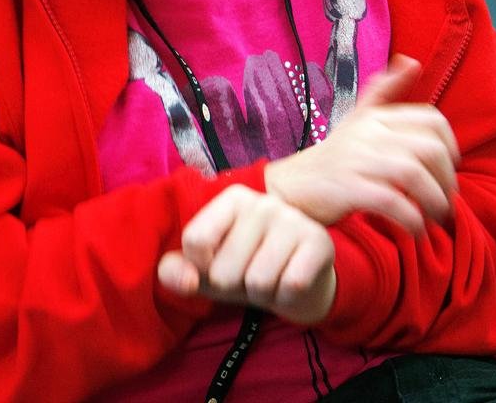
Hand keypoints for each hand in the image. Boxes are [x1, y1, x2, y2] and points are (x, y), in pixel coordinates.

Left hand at [160, 184, 337, 325]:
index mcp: (233, 199)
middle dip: (235, 286)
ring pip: (257, 282)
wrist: (298, 284)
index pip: (195, 241)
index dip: (201, 268)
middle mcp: (265, 202)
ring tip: (271, 280)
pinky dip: (285, 297)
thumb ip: (176, 272)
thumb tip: (187, 282)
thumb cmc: (245, 270)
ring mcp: (295, 220)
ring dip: (261, 294)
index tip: (217, 264)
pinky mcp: (319, 243)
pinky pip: (289, 286)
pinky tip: (290, 284)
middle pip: (224, 270)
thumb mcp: (205, 271)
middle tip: (250, 275)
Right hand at [263, 54, 458, 231]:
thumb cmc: (331, 158)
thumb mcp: (358, 119)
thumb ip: (385, 91)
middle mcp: (368, 133)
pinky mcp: (347, 189)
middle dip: (446, 179)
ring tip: (435, 218)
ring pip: (414, 175)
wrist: (288, 188)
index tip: (448, 169)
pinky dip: (411, 219)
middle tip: (446, 200)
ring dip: (434, 201)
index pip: (432, 120)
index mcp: (376, 117)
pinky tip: (416, 230)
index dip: (450, 146)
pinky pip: (392, 202)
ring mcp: (357, 160)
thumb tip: (412, 61)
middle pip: (429, 149)